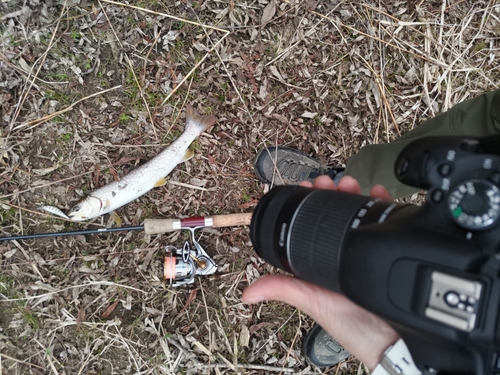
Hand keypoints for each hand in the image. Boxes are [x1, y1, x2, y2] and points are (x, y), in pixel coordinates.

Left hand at [242, 175, 399, 369]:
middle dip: (333, 194)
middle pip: (337, 216)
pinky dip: (383, 204)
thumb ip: (286, 290)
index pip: (313, 227)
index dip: (309, 204)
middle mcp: (345, 254)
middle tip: (329, 182)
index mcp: (324, 262)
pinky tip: (378, 195)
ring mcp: (368, 251)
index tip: (306, 186)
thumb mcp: (314, 302)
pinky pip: (388, 220)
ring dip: (354, 195)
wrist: (395, 339)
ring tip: (352, 185)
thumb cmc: (354, 325)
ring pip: (360, 214)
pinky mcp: (390, 250)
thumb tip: (247, 292)